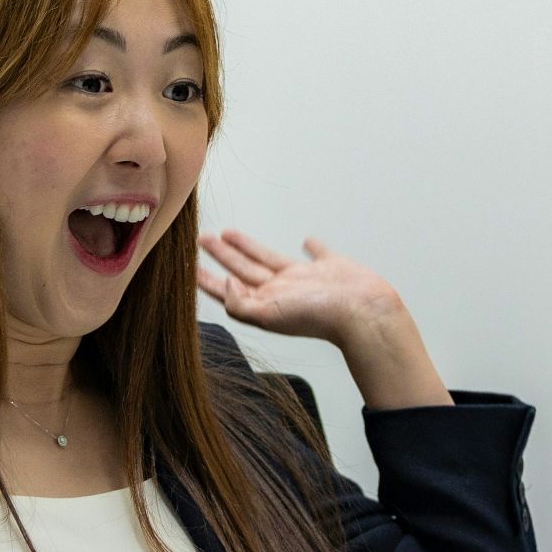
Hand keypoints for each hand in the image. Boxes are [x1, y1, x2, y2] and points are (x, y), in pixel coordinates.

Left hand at [196, 229, 404, 346]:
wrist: (363, 312)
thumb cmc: (319, 317)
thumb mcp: (269, 314)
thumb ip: (241, 303)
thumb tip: (227, 285)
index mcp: (265, 304)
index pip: (228, 290)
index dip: (207, 280)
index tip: (188, 267)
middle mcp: (281, 292)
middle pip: (243, 270)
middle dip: (222, 257)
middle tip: (203, 240)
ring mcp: (305, 280)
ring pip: (267, 258)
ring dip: (248, 247)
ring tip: (228, 233)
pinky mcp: (329, 267)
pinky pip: (316, 253)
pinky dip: (312, 246)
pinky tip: (306, 241)